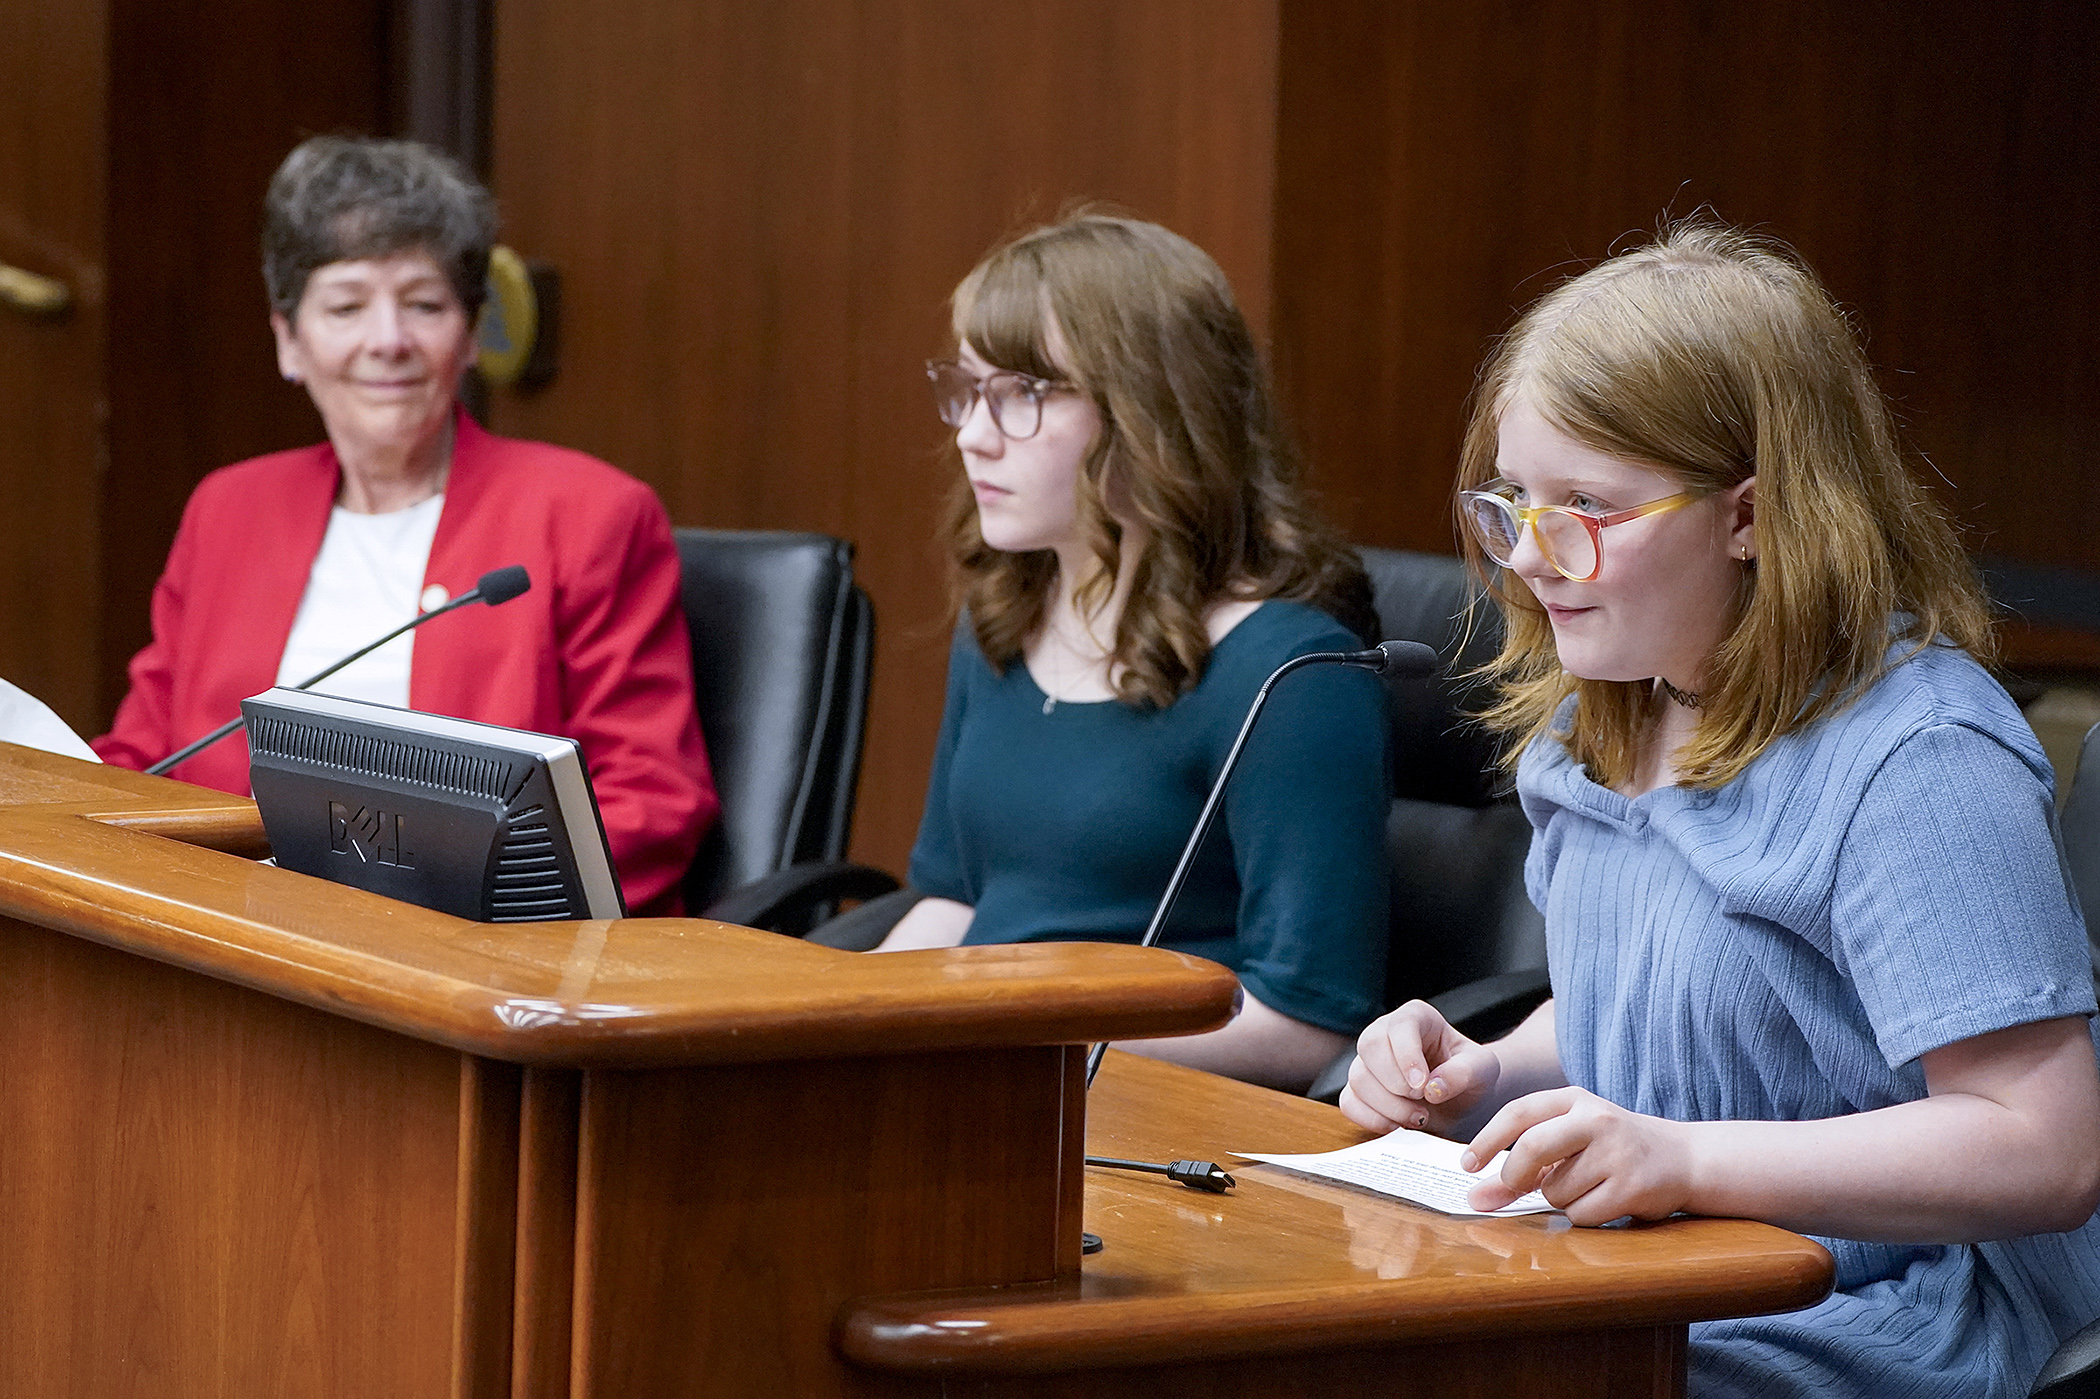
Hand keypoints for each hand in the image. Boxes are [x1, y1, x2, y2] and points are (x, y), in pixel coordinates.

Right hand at [1339, 1000, 1502, 1136]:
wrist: (1462, 1100)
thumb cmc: (1470, 1075)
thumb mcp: (1482, 1069)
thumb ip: (1464, 1073)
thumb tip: (1433, 1088)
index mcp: (1416, 1017)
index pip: (1399, 1026)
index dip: (1407, 1056)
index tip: (1422, 1086)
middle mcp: (1385, 1033)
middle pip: (1369, 1046)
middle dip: (1394, 1082)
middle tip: (1421, 1101)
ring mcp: (1368, 1061)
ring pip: (1358, 1077)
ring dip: (1387, 1106)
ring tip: (1419, 1117)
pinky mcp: (1359, 1089)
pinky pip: (1349, 1102)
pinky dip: (1370, 1119)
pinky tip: (1397, 1125)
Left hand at [1462, 1087, 1692, 1224]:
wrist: (1684, 1159)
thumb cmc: (1614, 1149)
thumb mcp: (1571, 1140)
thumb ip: (1525, 1163)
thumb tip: (1476, 1198)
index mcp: (1574, 1099)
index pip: (1518, 1112)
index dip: (1487, 1140)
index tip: (1466, 1165)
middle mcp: (1595, 1119)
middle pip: (1531, 1148)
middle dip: (1514, 1176)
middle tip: (1515, 1187)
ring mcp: (1616, 1152)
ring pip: (1555, 1190)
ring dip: (1559, 1199)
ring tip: (1587, 1186)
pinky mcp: (1631, 1186)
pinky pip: (1581, 1215)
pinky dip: (1583, 1216)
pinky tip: (1605, 1201)